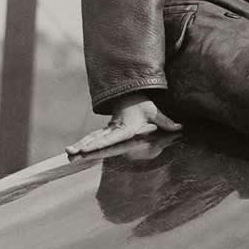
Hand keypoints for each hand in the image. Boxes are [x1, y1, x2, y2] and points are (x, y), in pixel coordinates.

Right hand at [66, 93, 182, 158]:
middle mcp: (113, 129)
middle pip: (96, 139)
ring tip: (68, 153)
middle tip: (71, 153)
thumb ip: (166, 122)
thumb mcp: (155, 113)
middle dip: (84, 146)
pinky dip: (84, 143)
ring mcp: (108, 129)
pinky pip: (93, 137)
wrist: (131, 95)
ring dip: (81, 145)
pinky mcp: (106, 130)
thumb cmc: (143, 106)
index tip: (88, 148)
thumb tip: (180, 128)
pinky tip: (74, 150)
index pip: (110, 137)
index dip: (99, 143)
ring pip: (92, 138)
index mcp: (123, 127)